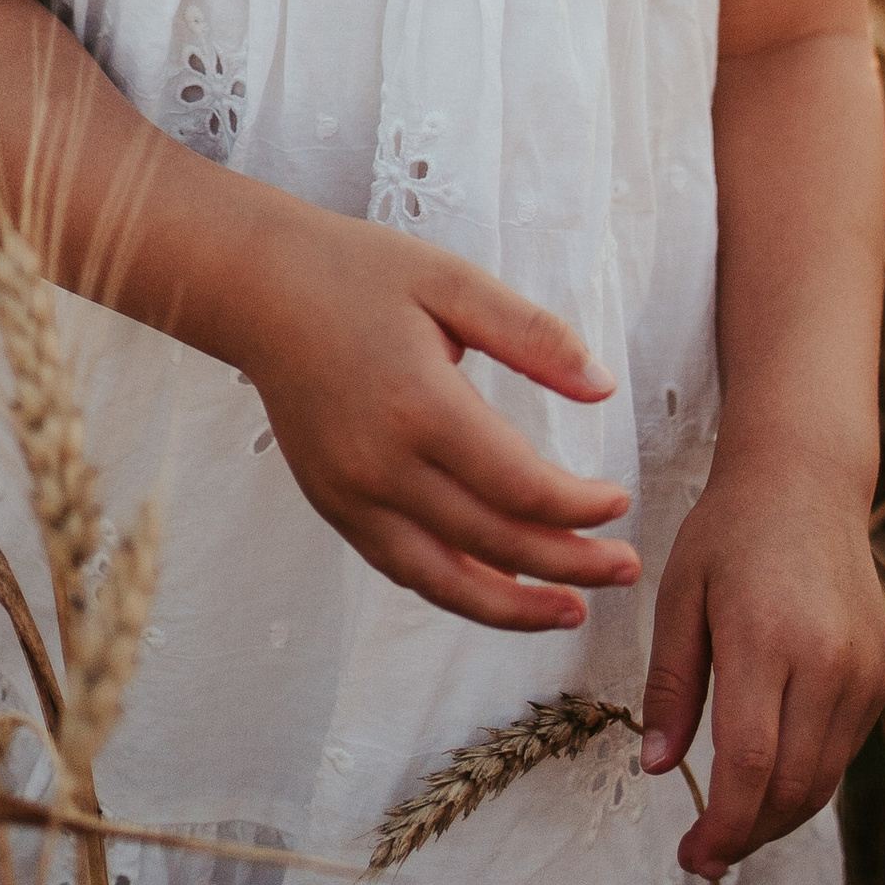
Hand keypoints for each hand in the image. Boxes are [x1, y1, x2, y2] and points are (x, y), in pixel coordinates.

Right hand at [237, 211, 642, 633]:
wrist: (259, 289)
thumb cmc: (357, 273)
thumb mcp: (453, 281)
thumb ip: (532, 335)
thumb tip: (603, 388)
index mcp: (421, 407)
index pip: (520, 488)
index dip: (580, 508)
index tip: (621, 500)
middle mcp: (383, 467)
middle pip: (493, 544)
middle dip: (569, 566)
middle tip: (626, 570)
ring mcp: (352, 496)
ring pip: (445, 581)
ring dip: (514, 608)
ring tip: (571, 611)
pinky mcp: (333, 506)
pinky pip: (403, 568)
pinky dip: (456, 591)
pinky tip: (498, 591)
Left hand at [640, 446, 884, 874]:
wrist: (807, 480)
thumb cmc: (730, 531)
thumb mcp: (679, 594)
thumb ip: (671, 684)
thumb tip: (659, 768)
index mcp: (767, 638)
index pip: (750, 763)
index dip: (722, 825)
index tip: (691, 855)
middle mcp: (827, 662)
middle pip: (791, 788)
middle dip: (746, 835)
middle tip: (703, 854)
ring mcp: (863, 672)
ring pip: (822, 781)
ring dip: (775, 818)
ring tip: (730, 826)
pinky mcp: (881, 677)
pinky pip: (842, 753)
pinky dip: (805, 780)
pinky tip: (767, 777)